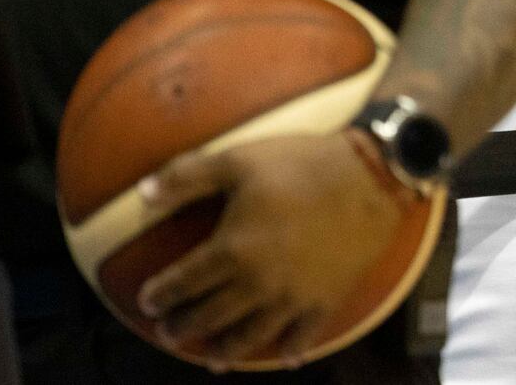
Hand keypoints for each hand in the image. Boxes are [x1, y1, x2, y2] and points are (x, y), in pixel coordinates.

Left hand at [135, 131, 422, 367]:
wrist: (373, 175)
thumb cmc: (302, 164)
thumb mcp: (239, 159)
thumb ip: (187, 176)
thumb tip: (142, 194)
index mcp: (231, 250)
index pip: (183, 282)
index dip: (160, 295)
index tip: (148, 302)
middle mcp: (257, 283)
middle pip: (210, 316)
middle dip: (184, 328)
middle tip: (170, 334)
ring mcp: (293, 296)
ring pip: (251, 335)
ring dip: (227, 350)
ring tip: (214, 357)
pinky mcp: (327, 298)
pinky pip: (305, 334)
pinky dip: (293, 350)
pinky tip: (287, 358)